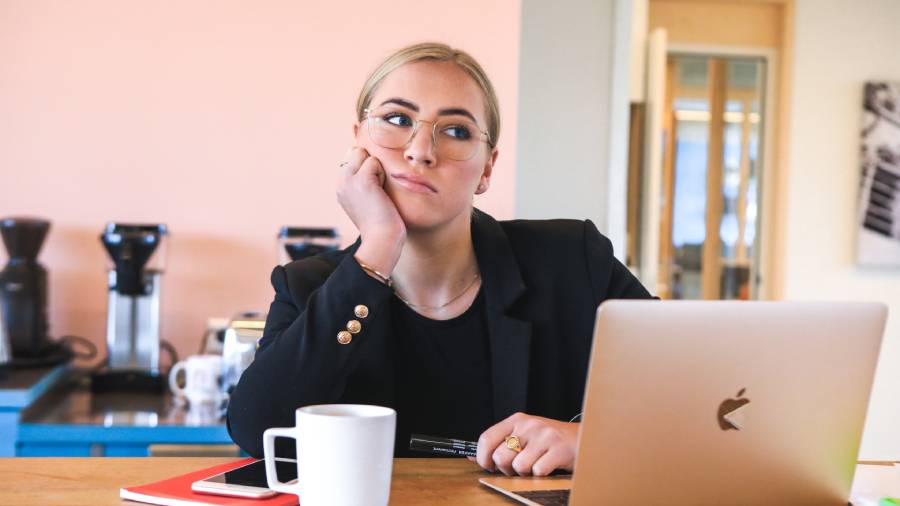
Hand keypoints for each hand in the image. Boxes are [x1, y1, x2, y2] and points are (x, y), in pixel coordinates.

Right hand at [336, 147, 405, 273]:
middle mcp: (340, 182)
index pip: (352, 157)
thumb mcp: (366, 199)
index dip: (367, 166)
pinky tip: (380, 193)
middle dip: (371, 164)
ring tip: (378, 192)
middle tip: (377, 190)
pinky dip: (382, 174)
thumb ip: (363, 180)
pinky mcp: (360, 180)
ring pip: (365, 154)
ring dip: (378, 170)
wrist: (381, 239)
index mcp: (341, 186)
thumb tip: (371, 160)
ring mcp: (348, 180)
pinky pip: (374, 161)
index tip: (373, 190)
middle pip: (356, 152)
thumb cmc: (381, 223)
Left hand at [471, 412, 578, 476]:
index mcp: (517, 420)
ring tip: (535, 466)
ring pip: (519, 466)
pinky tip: (548, 467)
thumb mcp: (525, 435)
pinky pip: (538, 471)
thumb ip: (501, 443)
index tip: (488, 466)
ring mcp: (544, 436)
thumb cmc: (551, 440)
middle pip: (501, 456)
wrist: (586, 437)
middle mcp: (529, 425)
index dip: (483, 457)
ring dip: (525, 473)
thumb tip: (473, 457)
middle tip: (518, 468)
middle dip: (506, 469)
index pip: (487, 437)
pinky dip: (541, 475)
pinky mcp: (559, 449)